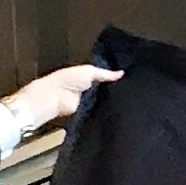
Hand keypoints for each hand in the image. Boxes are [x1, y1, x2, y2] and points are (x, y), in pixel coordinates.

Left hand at [4, 62, 120, 142]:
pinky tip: (117, 110)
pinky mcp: (86, 113)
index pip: (104, 78)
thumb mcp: (89, 71)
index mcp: (87, 77)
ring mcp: (87, 102)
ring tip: (127, 100)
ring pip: (104, 102)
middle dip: (115, 90)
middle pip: (105, 91)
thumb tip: (122, 73)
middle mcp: (88, 89)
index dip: (115, 79)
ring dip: (111, 101)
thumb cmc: (67, 79)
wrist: (54, 97)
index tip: (130, 79)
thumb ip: (105, 73)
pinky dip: (105, 111)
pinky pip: (99, 112)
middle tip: (131, 90)